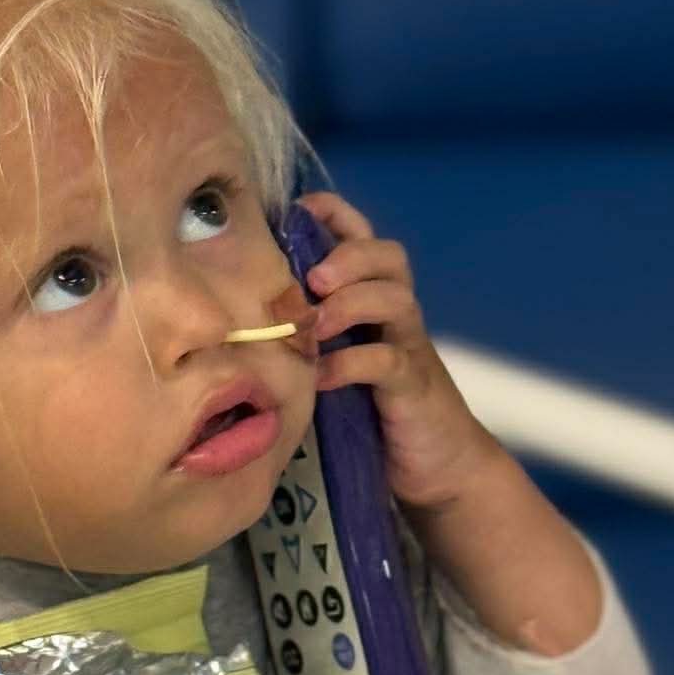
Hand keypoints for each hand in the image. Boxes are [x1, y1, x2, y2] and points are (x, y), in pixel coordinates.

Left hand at [296, 191, 499, 512]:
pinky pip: (387, 362)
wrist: (435, 465)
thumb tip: (238, 313)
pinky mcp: (413, 388)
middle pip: (388, 257)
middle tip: (314, 278)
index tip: (301, 208)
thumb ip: (305, 335)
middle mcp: (397, 316)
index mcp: (376, 301)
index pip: (365, 238)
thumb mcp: (335, 363)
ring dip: (351, 303)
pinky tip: (322, 376)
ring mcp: (409, 349)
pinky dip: (351, 363)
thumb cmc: (371, 411)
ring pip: (395, 299)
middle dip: (350, 255)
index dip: (338, 215)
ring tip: (314, 324)